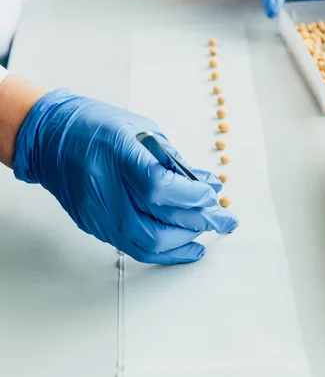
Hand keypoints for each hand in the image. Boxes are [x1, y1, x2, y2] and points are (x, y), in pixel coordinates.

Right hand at [13, 90, 237, 264]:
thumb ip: (174, 162)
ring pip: (144, 244)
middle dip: (196, 226)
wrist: (51, 138)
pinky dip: (161, 250)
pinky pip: (131, 247)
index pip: (158, 187)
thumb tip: (207, 186)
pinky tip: (180, 245)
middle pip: (155, 225)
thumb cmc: (97, 126)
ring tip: (202, 236)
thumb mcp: (142, 131)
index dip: (191, 197)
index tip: (210, 197)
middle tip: (221, 222)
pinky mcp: (93, 225)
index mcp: (117, 153)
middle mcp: (103, 187)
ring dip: (181, 244)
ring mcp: (96, 211)